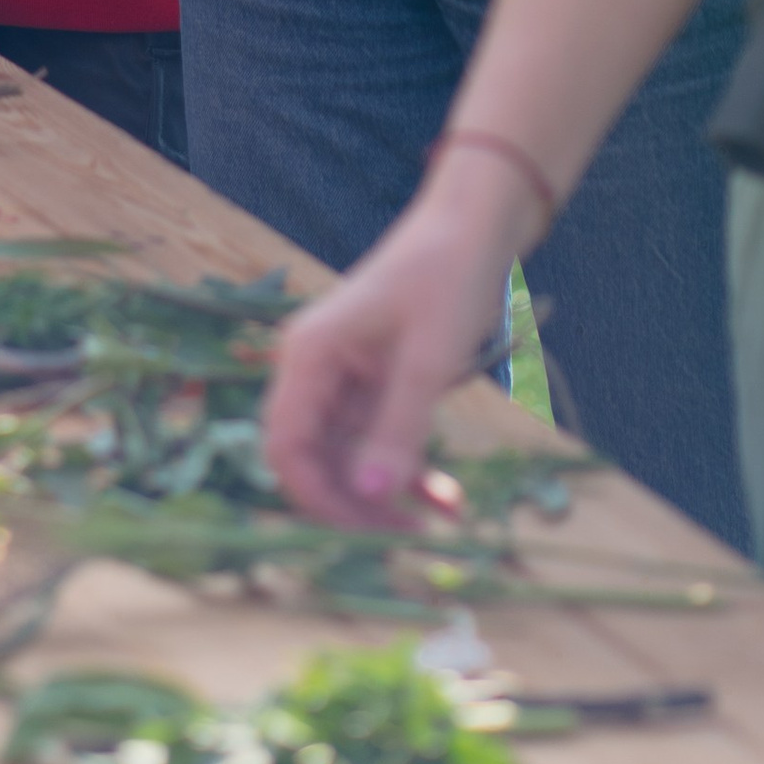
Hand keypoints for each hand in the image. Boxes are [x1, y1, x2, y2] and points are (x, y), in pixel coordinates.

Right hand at [263, 155, 531, 525]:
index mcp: (309, 355)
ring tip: (438, 524)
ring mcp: (343, 376)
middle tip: (409, 538)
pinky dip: (407, 468)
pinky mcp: (372, 381)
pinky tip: (445, 497)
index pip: (286, 445)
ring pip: (349, 457)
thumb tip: (369, 498)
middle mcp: (314, 368)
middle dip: (357, 505)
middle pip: (315, 459)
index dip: (316, 498)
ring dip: (386, 493)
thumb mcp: (429, 358)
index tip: (364, 534)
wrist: (476, 224)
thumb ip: (399, 431)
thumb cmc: (448, 275)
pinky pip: (377, 440)